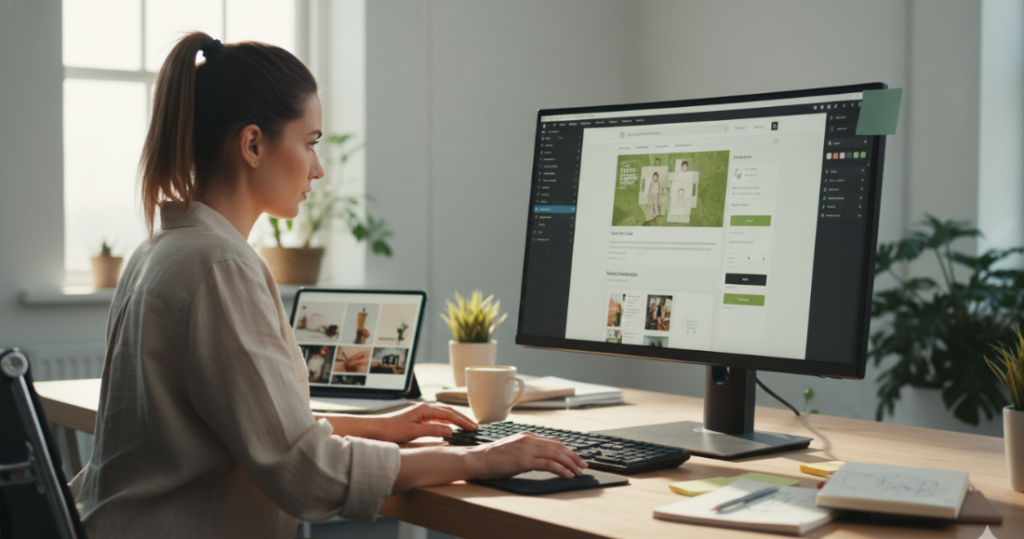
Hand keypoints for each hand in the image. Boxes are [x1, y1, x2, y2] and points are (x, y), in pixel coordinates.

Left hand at [372, 403, 478, 443]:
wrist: (375, 429)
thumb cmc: (391, 430)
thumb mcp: (414, 432)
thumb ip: (433, 430)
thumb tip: (450, 430)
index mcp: (425, 409)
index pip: (449, 415)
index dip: (463, 422)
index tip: (473, 428)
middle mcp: (424, 409)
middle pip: (449, 412)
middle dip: (463, 419)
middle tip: (475, 427)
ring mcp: (422, 413)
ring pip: (444, 415)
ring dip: (456, 420)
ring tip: (467, 427)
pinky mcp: (418, 419)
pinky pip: (437, 420)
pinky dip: (447, 423)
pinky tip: (450, 428)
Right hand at [467, 432, 586, 479]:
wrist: (476, 459)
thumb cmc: (491, 458)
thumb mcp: (511, 450)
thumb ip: (526, 450)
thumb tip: (539, 458)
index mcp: (526, 436)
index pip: (553, 442)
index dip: (567, 450)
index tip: (576, 458)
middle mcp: (528, 440)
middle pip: (558, 447)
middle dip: (574, 457)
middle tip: (583, 465)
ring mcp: (526, 449)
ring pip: (556, 454)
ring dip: (570, 463)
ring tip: (578, 471)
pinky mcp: (524, 460)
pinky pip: (548, 464)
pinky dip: (561, 469)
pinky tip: (567, 475)